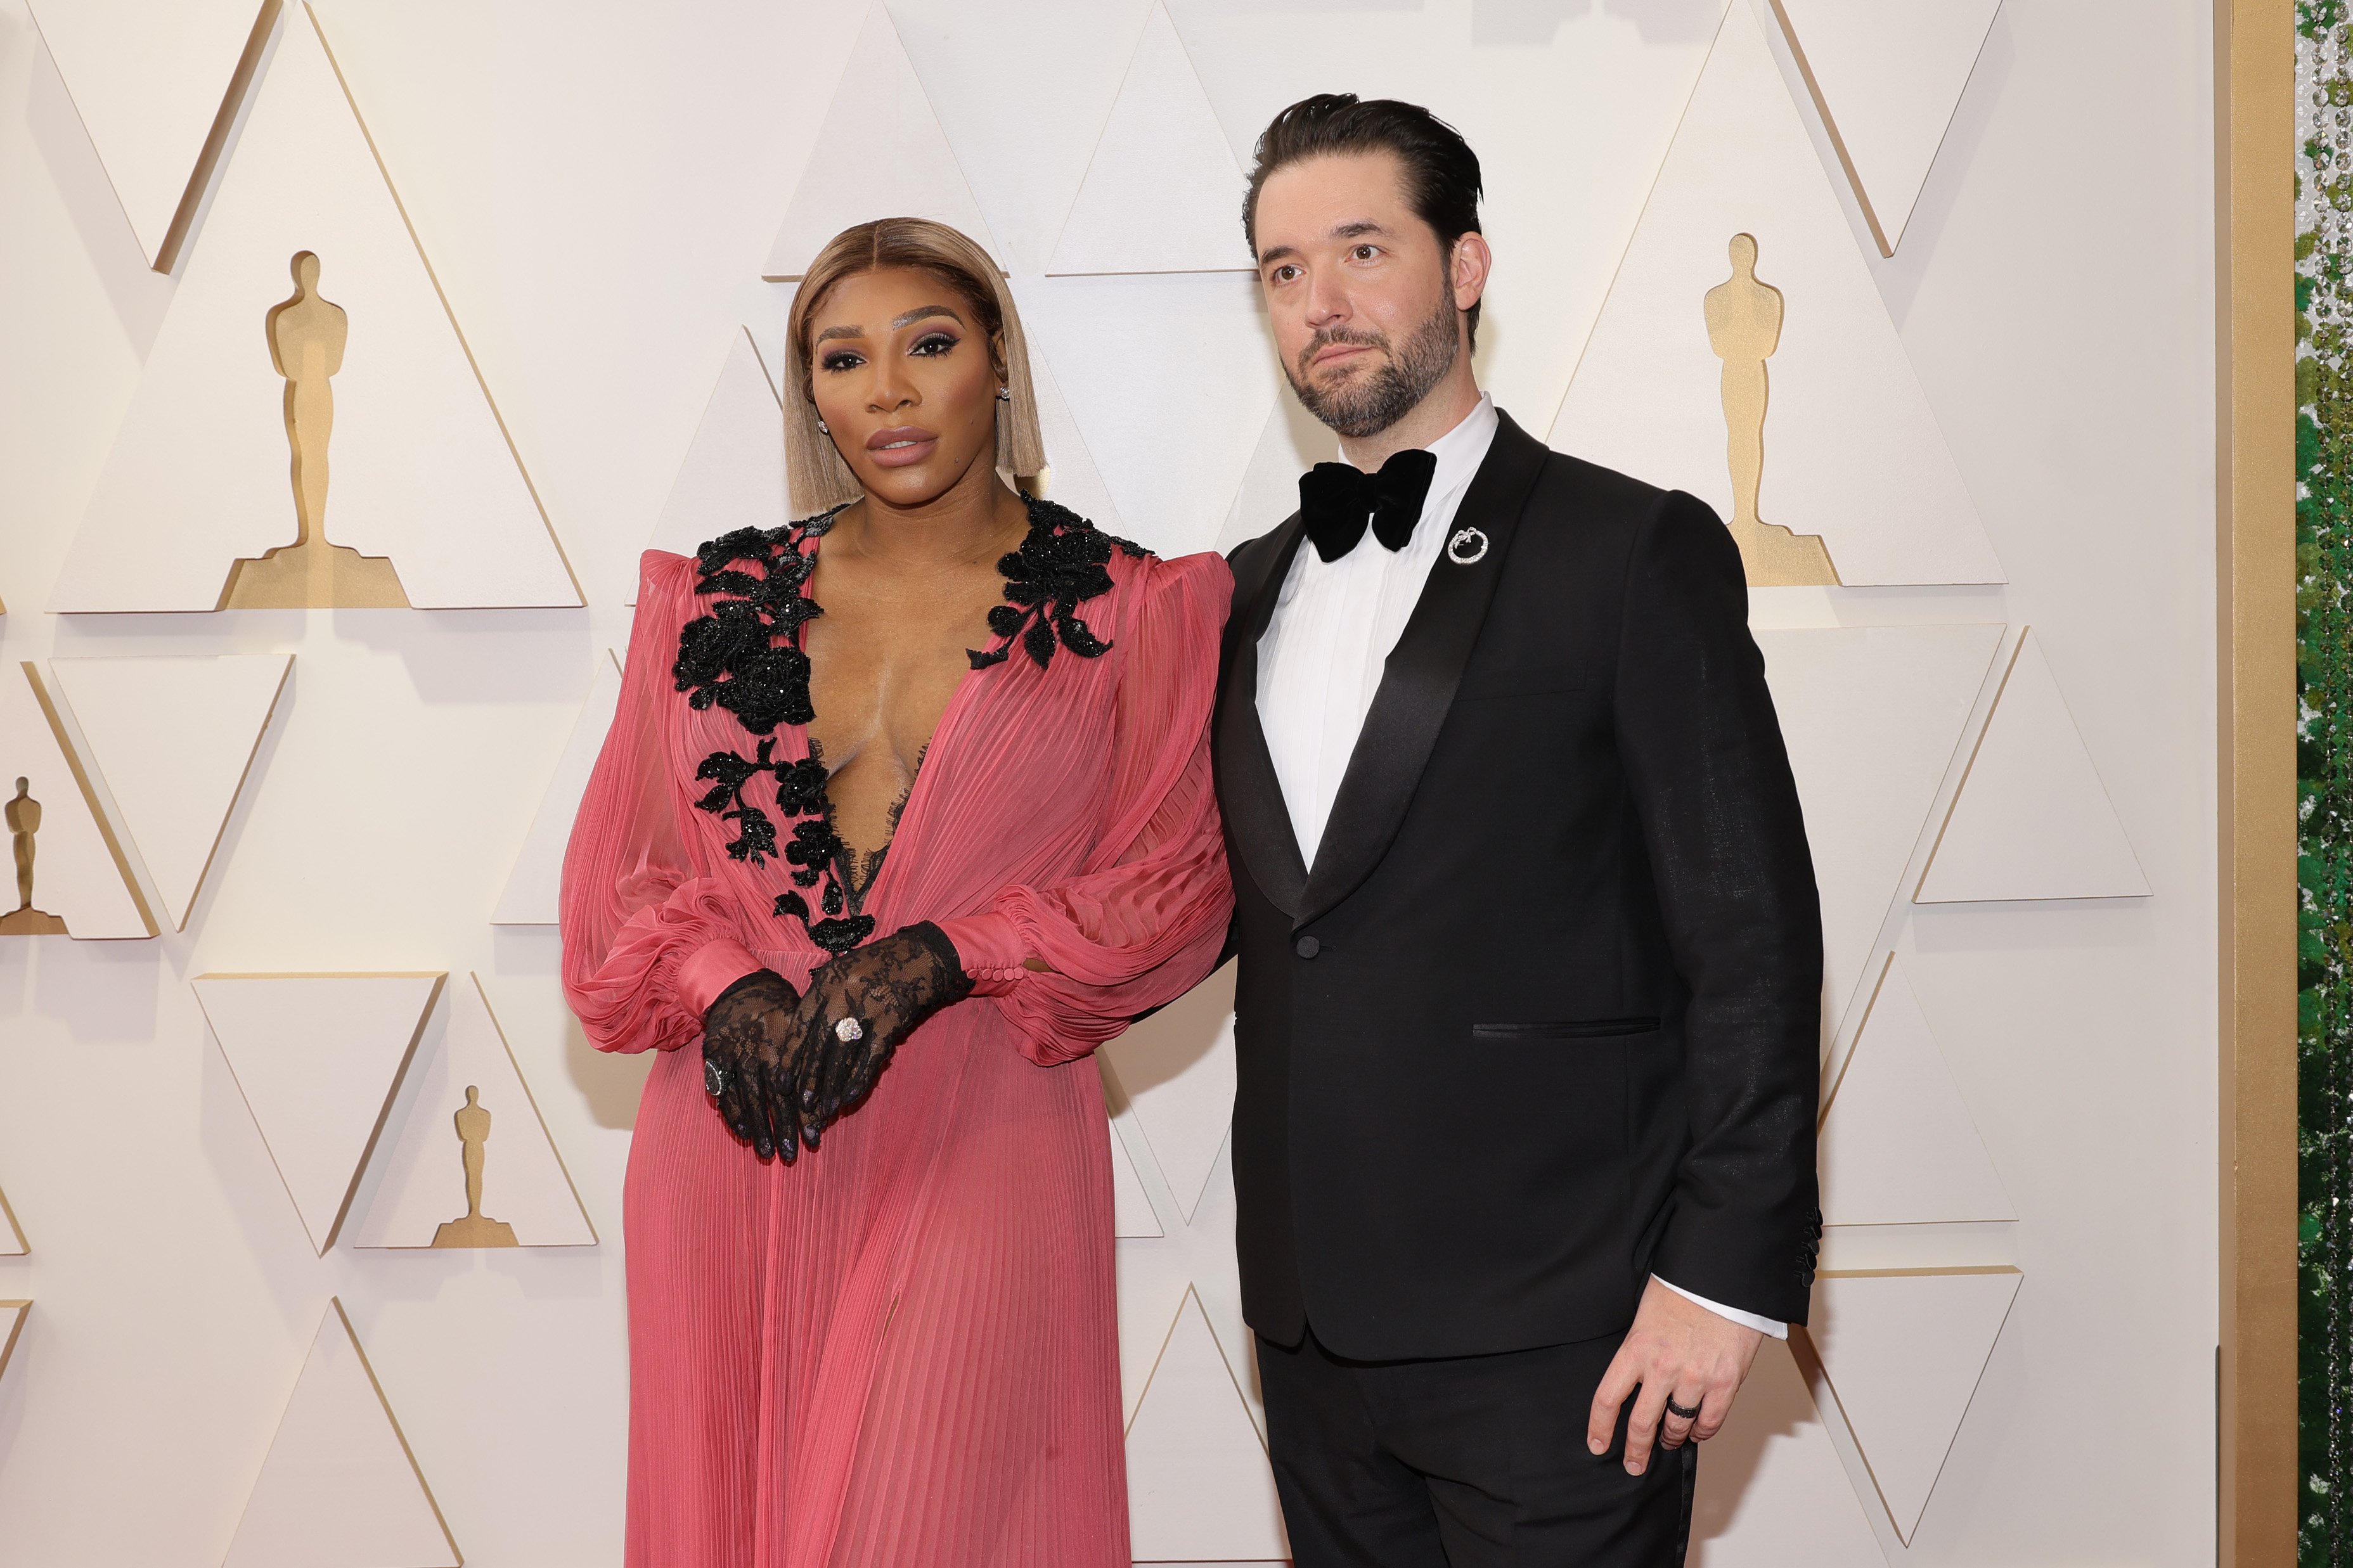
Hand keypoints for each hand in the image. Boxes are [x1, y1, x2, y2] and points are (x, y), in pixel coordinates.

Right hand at [699, 968, 813, 1161]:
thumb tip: (835, 1090)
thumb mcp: (801, 1020)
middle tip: (789, 1154)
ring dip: (757, 1126)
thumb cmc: (778, 1006)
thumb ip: (812, 1053)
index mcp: (783, 1040)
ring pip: (747, 1096)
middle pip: (771, 1096)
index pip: (795, 1086)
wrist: (737, 984)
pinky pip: (722, 1089)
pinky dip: (731, 1112)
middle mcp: (758, 1048)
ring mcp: (734, 1052)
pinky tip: (742, 1131)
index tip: (813, 1138)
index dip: (804, 1114)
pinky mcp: (715, 1055)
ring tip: (766, 1151)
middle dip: (781, 1128)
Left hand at [789, 922, 973, 1142]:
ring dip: (834, 1084)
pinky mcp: (892, 1019)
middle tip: (802, 1104)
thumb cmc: (876, 966)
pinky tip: (851, 1096)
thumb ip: (820, 1000)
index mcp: (826, 982)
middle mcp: (844, 994)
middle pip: (821, 1043)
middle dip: (810, 1078)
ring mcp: (869, 1006)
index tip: (780, 1082)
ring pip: (845, 1053)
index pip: (801, 1024)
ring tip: (826, 1108)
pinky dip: (861, 1078)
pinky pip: (873, 1055)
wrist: (921, 955)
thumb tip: (798, 1039)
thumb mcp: (841, 973)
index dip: (790, 1056)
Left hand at [1588, 1277, 1763, 1474]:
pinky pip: (1710, 1421)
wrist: (1721, 1277)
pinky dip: (1702, 1432)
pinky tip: (1696, 1432)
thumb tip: (1634, 1376)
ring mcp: (1694, 1378)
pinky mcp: (1725, 1382)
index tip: (1598, 1444)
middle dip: (1636, 1450)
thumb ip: (1639, 1349)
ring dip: (1671, 1439)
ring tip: (1669, 1441)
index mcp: (1636, 1349)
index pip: (1607, 1398)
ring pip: (1677, 1427)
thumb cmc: (1683, 1289)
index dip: (1600, 1427)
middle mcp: (1662, 1368)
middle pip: (1641, 1423)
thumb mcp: (1645, 1315)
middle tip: (1634, 1464)